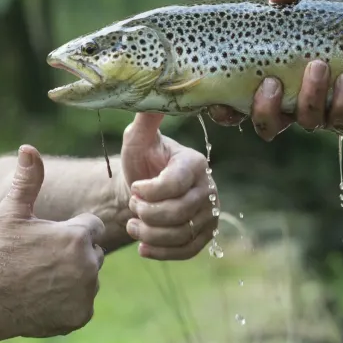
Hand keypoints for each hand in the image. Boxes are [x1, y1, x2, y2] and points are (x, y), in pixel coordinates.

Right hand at [0, 145, 104, 338]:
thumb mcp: (11, 213)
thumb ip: (28, 181)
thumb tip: (29, 148)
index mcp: (77, 236)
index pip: (91, 227)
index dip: (69, 231)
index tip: (47, 240)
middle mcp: (89, 265)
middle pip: (93, 252)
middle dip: (74, 254)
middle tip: (42, 262)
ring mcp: (86, 293)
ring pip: (89, 278)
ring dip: (74, 278)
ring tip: (42, 280)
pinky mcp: (82, 316)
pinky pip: (83, 302)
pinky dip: (69, 302)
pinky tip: (45, 299)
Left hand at [121, 112, 215, 260]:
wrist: (143, 191)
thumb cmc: (140, 162)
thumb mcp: (137, 139)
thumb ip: (145, 120)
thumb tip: (150, 90)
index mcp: (195, 162)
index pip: (175, 184)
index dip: (149, 191)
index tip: (133, 187)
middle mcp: (209, 187)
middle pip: (179, 212)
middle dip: (147, 214)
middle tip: (133, 206)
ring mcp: (209, 213)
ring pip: (181, 234)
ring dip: (150, 235)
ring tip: (133, 225)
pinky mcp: (205, 235)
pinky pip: (187, 251)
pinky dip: (161, 252)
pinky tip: (142, 247)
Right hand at [205, 0, 342, 139]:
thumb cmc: (318, 18)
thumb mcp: (301, 1)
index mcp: (263, 85)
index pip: (233, 111)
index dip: (224, 113)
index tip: (223, 104)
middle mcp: (287, 106)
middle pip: (268, 125)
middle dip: (267, 108)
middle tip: (274, 81)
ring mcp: (315, 112)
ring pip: (307, 122)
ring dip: (310, 98)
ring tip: (318, 66)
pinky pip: (342, 120)